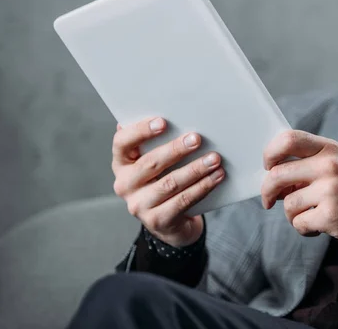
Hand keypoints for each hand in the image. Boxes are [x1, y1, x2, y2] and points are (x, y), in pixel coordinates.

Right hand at [112, 117, 224, 247]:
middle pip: (150, 163)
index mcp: (121, 163)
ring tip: (214, 159)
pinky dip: (202, 187)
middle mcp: (125, 184)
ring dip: (195, 169)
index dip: (141, 131)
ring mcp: (139, 205)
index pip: (122, 143)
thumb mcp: (157, 162)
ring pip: (170, 183)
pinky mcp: (157, 221)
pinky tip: (216, 177)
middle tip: (197, 138)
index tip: (163, 121)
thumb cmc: (163, 180)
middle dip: (176, 149)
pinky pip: (183, 201)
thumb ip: (158, 143)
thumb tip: (179, 115)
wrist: (170, 222)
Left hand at [261, 130, 337, 248]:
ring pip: (287, 204)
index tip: (268, 167)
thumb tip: (275, 174)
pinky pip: (299, 223)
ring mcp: (329, 191)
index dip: (270, 153)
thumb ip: (311, 162)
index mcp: (329, 149)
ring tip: (310, 215)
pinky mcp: (330, 216)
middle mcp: (328, 166)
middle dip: (267, 191)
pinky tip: (318, 227)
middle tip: (269, 200)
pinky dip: (304, 229)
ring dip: (292, 214)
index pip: (287, 139)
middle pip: (277, 175)